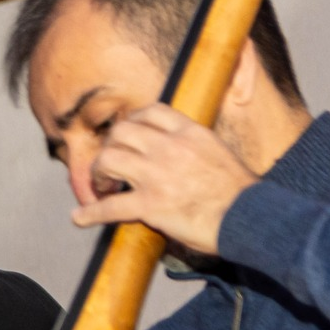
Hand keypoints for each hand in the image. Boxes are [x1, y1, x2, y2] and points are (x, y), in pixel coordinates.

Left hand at [69, 104, 258, 256]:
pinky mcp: (151, 205)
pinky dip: (90, 213)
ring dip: (98, 174)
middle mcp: (170, 148)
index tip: (127, 135)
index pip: (151, 111)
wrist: (250, 217)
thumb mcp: (219, 153)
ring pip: (108, 159)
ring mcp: (157, 175)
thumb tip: (181, 152)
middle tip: (111, 167)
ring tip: (103, 188)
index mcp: (190, 133)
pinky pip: (110, 207)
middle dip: (110, 147)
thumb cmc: (239, 192)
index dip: (132, 122)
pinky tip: (79, 217)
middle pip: (122, 132)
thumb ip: (195, 147)